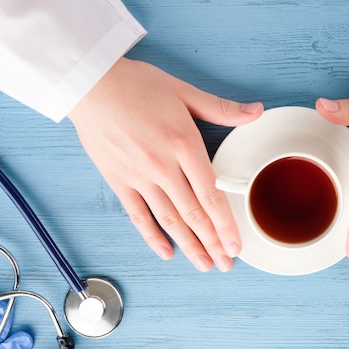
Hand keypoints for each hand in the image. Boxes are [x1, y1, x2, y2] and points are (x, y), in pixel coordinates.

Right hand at [68, 57, 262, 271]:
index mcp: (185, 144)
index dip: (226, 225)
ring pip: (169, 220)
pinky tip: (166, 252)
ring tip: (204, 265)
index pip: (211, 195)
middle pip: (193, 214)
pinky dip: (152, 236)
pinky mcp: (118, 181)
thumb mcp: (185, 92)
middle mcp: (163, 166)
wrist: (91, 84)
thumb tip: (257, 111)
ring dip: (189, 245)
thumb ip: (222, 108)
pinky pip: (137, 215)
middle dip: (213, 243)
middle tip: (226, 264)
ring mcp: (139, 176)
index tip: (236, 245)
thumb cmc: (139, 86)